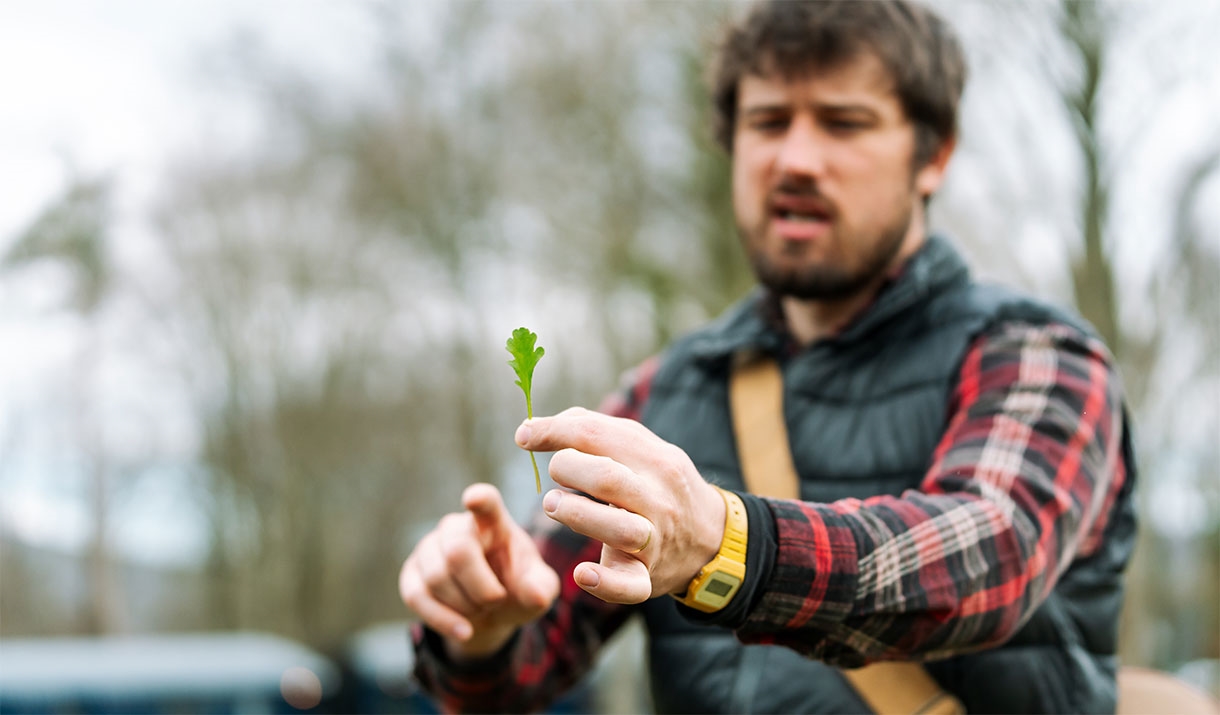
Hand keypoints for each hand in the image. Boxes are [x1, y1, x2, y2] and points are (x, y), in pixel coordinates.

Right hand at [398, 483, 559, 659]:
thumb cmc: (517, 589)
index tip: (474, 498)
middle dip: (481, 588)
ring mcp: (430, 548)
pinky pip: (417, 597)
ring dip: (465, 605)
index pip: (487, 503)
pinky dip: (444, 620)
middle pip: (458, 551)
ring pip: (437, 578)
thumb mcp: (538, 590)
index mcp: (493, 522)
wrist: (490, 612)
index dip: (480, 499)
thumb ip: (542, 589)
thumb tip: (535, 595)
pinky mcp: (412, 573)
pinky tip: (465, 630)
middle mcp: (457, 527)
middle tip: (497, 600)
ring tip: (481, 609)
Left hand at [515, 407, 724, 604]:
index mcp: (654, 459)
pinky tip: (582, 574)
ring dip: (576, 515)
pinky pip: (630, 585)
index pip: (597, 435)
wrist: (711, 537)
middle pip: (606, 478)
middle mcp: (657, 497)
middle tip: (554, 474)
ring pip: (618, 528)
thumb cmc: (658, 484)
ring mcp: (655, 539)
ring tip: (553, 505)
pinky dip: (605, 583)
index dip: (552, 432)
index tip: (524, 435)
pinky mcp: (648, 576)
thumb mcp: (642, 448)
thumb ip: (596, 431)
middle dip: (567, 469)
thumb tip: (539, 426)